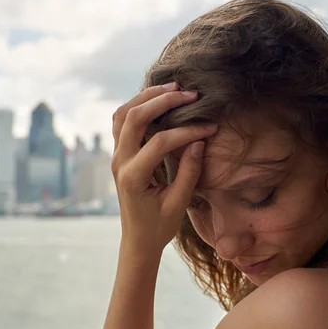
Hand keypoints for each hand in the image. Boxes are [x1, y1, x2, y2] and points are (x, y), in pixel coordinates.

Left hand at [111, 83, 216, 253]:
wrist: (138, 239)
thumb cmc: (159, 226)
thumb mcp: (178, 204)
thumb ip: (188, 172)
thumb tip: (199, 141)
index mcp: (133, 177)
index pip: (160, 142)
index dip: (187, 131)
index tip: (210, 128)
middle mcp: (120, 162)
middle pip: (135, 117)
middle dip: (163, 101)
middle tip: (190, 94)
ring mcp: (117, 156)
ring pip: (123, 114)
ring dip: (147, 97)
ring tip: (173, 89)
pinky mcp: (120, 154)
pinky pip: (122, 121)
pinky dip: (139, 106)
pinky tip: (159, 101)